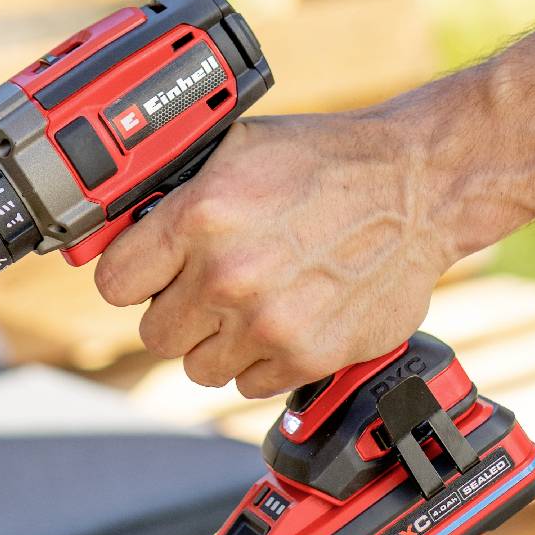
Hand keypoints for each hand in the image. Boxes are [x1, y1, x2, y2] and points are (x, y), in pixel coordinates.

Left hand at [92, 110, 455, 397]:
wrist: (419, 187)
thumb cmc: (327, 162)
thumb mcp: (236, 149)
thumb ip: (174, 191)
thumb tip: (121, 222)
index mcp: (199, 218)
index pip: (115, 283)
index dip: (132, 277)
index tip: (148, 275)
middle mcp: (228, 276)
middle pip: (154, 333)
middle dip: (177, 311)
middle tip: (210, 287)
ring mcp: (268, 323)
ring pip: (198, 367)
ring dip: (217, 342)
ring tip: (252, 303)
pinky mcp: (308, 356)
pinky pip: (248, 385)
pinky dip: (261, 361)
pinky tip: (285, 319)